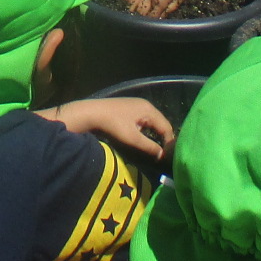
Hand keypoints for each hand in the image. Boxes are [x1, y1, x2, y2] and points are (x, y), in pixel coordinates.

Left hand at [50, 97, 174, 160]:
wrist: (91, 113)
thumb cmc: (113, 125)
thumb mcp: (132, 138)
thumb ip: (149, 147)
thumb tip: (163, 155)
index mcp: (149, 110)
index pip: (166, 127)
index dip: (169, 142)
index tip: (169, 155)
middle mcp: (146, 105)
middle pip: (161, 123)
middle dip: (164, 137)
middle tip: (164, 152)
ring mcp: (138, 104)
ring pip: (153, 121)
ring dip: (156, 133)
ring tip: (157, 147)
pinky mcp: (130, 107)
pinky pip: (145, 119)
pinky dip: (148, 128)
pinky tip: (145, 137)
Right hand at [126, 0, 190, 16]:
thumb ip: (173, 6)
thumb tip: (163, 16)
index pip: (152, 15)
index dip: (151, 21)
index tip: (151, 23)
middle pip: (141, 10)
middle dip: (141, 16)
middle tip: (141, 19)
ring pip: (133, 1)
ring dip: (133, 8)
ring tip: (133, 12)